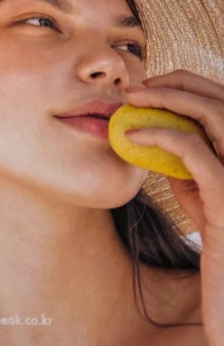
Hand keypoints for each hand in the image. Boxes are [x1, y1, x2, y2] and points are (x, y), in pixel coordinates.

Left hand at [124, 71, 223, 345]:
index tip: (153, 87)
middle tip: (137, 87)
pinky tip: (130, 139)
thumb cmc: (221, 261)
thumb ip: (195, 174)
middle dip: (179, 84)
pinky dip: (159, 136)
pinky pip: (194, 151)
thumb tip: (167, 143)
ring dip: (170, 99)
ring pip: (215, 115)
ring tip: (132, 100)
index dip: (192, 86)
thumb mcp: (208, 207)